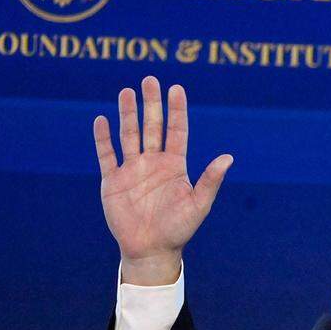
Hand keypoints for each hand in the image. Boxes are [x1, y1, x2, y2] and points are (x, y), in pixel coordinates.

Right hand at [94, 76, 232, 284]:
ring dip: (127, 114)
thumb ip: (210, 181)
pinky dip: (103, 138)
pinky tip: (102, 119)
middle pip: (152, 126)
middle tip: (150, 80)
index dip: (177, 110)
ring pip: (129, 135)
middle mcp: (154, 163)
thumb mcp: (198, 205)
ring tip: (127, 91)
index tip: (177, 88)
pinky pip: (107, 155)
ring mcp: (132, 170)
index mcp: (175, 166)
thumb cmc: (179, 229)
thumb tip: (228, 158)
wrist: (152, 250)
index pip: (176, 131)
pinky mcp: (113, 181)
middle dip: (151, 104)